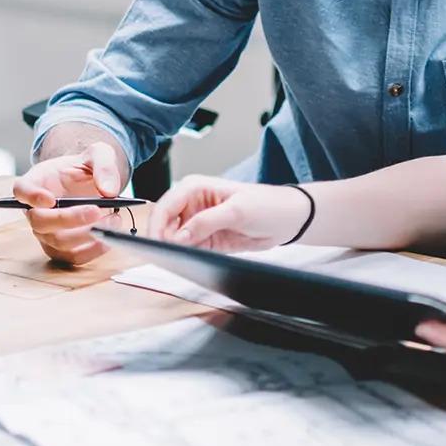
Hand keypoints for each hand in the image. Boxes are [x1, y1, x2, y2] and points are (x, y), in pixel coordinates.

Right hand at [14, 141, 126, 265]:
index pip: (22, 190)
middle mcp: (36, 210)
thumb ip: (104, 166)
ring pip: (56, 242)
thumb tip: (109, 191)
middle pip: (40, 221)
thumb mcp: (99, 154)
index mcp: (36, 182)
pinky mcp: (62, 247)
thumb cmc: (87, 167)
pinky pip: (72, 257)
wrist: (92, 182)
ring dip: (86, 236)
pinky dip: (92, 251)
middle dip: (69, 219)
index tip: (50, 199)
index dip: (32, 196)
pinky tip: (109, 238)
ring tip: (113, 220)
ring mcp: (47, 231)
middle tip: (97, 210)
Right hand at [150, 176, 310, 251]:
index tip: (159, 244)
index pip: (165, 206)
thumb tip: (177, 236)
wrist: (287, 220)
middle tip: (171, 254)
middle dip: (163, 239)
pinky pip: (186, 249)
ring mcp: (197, 223)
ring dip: (173, 249)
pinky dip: (185, 255)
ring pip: (172, 239)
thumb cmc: (267, 205)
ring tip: (183, 256)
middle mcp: (191, 204)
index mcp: (194, 187)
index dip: (157, 226)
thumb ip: (206, 222)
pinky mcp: (204, 239)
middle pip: (163, 224)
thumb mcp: (237, 211)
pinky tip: (191, 257)